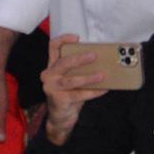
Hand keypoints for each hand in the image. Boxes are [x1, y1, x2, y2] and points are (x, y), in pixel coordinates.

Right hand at [35, 31, 105, 146]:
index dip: (63, 40)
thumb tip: (104, 60)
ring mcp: (51, 88)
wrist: (61, 116)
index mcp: (53, 65)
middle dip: (79, 59)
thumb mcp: (73, 77)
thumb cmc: (69, 93)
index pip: (53, 47)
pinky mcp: (58, 99)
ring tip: (101, 76)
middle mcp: (49, 75)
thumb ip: (80, 68)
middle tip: (94, 56)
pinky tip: (103, 90)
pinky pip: (78, 94)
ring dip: (87, 78)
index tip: (76, 38)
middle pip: (63, 63)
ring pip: (70, 80)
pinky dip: (92, 92)